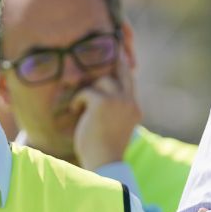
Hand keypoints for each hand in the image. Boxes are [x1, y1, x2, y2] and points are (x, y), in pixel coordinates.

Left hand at [70, 51, 141, 170]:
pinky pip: (86, 91)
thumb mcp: (113, 125)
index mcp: (134, 107)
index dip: (123, 64)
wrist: (104, 163)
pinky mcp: (102, 102)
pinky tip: (77, 113)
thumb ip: (113, 106)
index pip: (129, 78)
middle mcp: (129, 100)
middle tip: (109, 47)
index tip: (120, 52)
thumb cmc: (103, 149)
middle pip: (120, 70)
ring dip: (88, 92)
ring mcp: (118, 100)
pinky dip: (78, 101)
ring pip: (100, 80)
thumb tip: (99, 89)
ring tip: (81, 109)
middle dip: (113, 58)